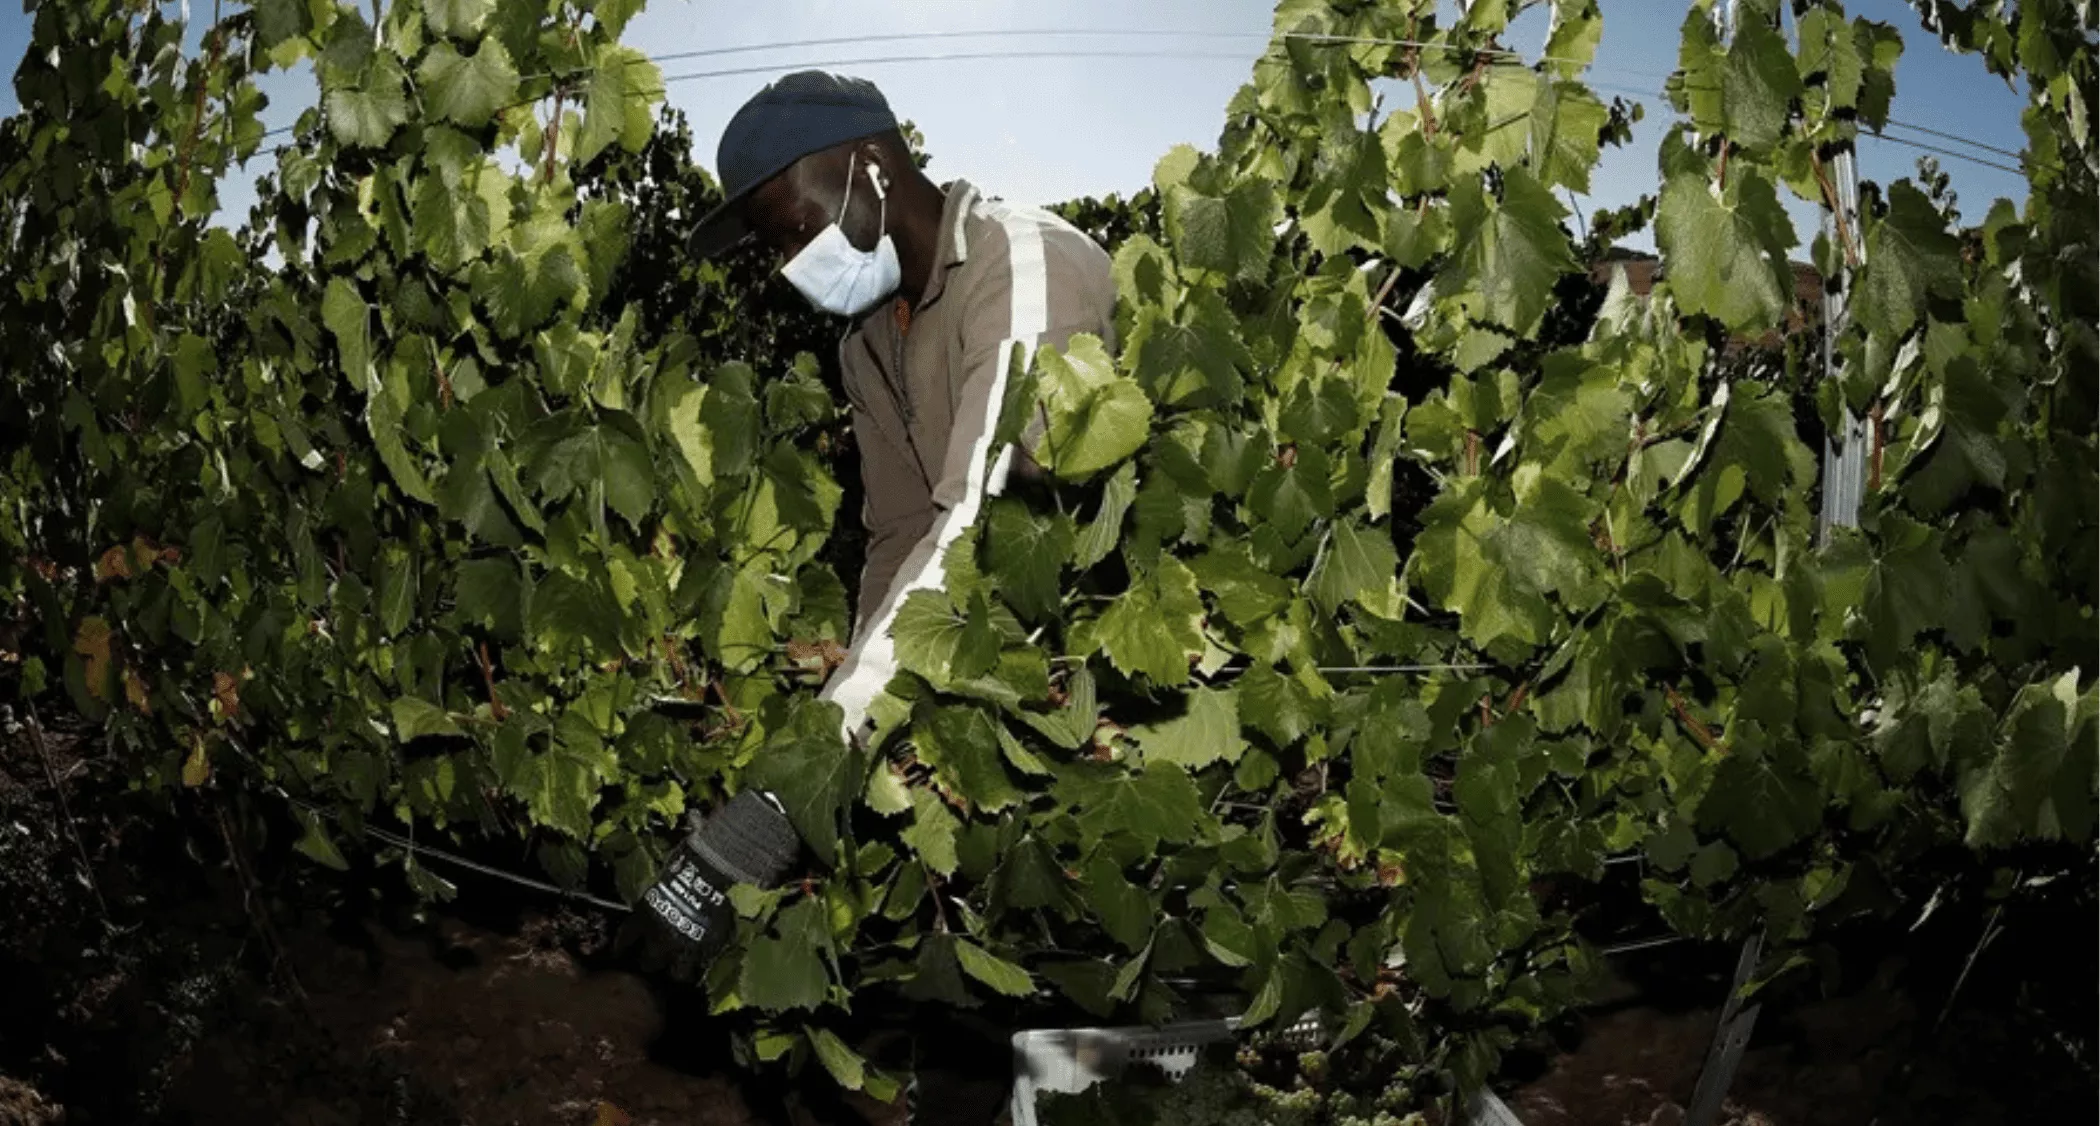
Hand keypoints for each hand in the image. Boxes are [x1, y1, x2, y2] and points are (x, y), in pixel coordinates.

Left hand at [617, 790, 799, 982]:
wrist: (714, 870)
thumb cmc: (688, 860)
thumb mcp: (667, 869)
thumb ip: (665, 875)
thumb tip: (671, 843)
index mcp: (644, 916)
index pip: (626, 939)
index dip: (624, 947)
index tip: (622, 953)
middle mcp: (658, 936)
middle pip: (647, 963)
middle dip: (649, 963)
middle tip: (654, 964)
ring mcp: (682, 946)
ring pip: (674, 973)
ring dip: (676, 972)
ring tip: (680, 974)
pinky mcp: (706, 950)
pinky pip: (700, 967)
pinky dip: (700, 967)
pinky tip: (702, 968)